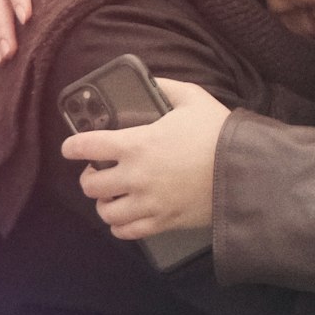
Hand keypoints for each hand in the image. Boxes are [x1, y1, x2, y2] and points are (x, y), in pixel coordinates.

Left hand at [62, 78, 230, 238]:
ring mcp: (147, 203)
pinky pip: (127, 232)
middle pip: (91, 184)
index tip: (70, 147)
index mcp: (137, 143)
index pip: (89, 145)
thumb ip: (166, 87)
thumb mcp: (193, 98)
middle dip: (89, 177)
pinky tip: (126, 216)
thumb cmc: (217, 133)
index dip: (73, 146)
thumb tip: (150, 82)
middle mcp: (135, 176)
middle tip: (96, 172)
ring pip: (106, 212)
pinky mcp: (162, 222)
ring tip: (111, 196)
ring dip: (104, 203)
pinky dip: (120, 225)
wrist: (244, 171)